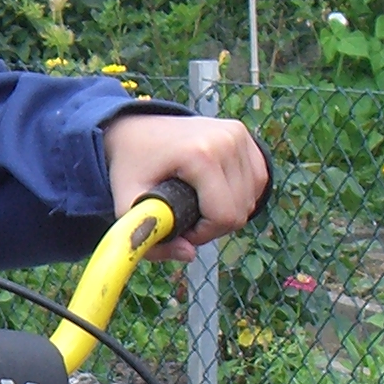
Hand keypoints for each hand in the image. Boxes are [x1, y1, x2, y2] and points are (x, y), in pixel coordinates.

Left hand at [103, 112, 268, 255]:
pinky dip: (239, 195)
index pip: (224, 215)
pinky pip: (257, 181)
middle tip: (186, 217)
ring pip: (251, 199)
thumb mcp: (126, 203)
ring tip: (197, 203)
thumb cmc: (130, 166)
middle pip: (240, 211)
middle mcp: (227, 139)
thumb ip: (148, 237)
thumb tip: (189, 255)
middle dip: (213, 226)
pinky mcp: (245, 136)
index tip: (180, 227)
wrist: (136, 129)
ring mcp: (239, 135)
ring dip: (226, 211)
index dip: (203, 234)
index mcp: (200, 153)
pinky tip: (214, 191)